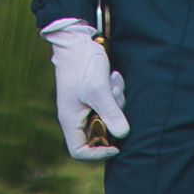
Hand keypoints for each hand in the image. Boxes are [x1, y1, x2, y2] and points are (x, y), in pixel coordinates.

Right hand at [44, 22, 127, 159]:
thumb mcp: (99, 89)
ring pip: (107, 115)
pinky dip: (114, 91)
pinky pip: (109, 101)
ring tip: (113, 82)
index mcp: (70, 120)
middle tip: (115, 98)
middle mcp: (77, 116)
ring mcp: (85, 105)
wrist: (77, 40)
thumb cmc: (81, 64)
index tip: (116, 146)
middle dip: (113, 117)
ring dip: (116, 100)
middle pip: (98, 132)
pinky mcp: (94, 94)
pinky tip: (113, 76)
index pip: (79, 151)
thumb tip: (124, 134)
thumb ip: (111, 112)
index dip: (97, 154)